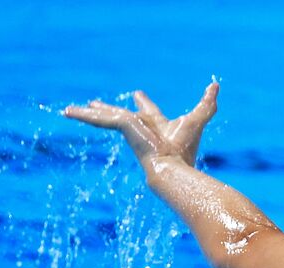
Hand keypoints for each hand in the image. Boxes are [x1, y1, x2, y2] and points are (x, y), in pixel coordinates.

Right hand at [62, 82, 218, 167]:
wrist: (171, 167)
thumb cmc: (185, 149)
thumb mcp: (198, 118)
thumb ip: (208, 103)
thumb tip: (216, 85)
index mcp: (156, 125)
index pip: (147, 112)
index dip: (143, 103)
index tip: (137, 94)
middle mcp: (140, 127)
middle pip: (118, 114)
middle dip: (106, 109)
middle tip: (93, 103)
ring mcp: (128, 128)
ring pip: (104, 117)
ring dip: (86, 114)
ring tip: (67, 110)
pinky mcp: (120, 126)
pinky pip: (99, 118)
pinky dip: (83, 115)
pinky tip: (68, 111)